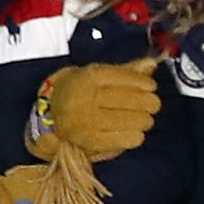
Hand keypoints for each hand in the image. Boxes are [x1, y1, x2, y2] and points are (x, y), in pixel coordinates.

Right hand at [28, 60, 160, 162]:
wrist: (50, 112)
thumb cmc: (83, 90)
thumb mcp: (100, 74)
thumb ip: (127, 70)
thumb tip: (152, 63)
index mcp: (89, 77)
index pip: (122, 78)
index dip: (142, 83)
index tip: (152, 87)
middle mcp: (85, 97)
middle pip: (127, 100)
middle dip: (148, 103)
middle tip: (154, 105)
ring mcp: (85, 120)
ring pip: (127, 120)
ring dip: (143, 121)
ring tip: (146, 119)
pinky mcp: (88, 140)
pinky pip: (120, 140)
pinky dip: (134, 137)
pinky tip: (137, 133)